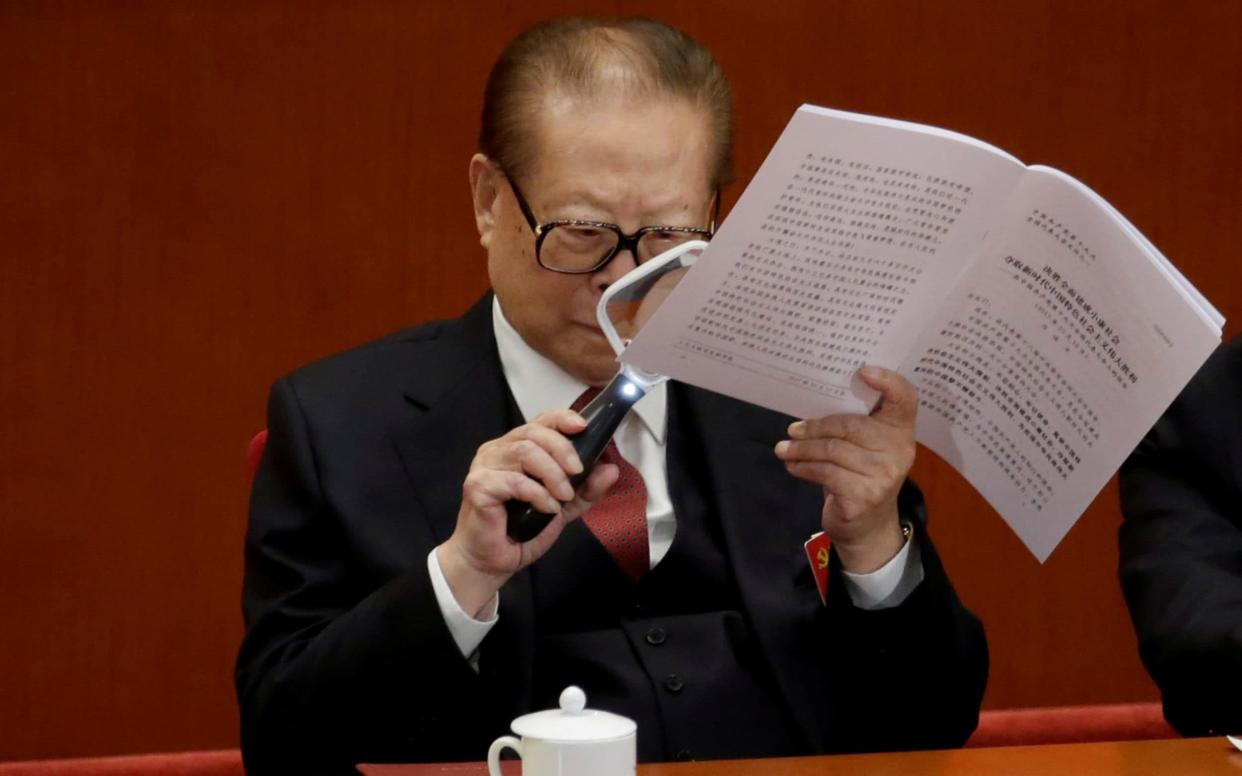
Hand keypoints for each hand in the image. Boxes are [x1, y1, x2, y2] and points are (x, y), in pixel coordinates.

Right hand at [437, 410, 618, 615]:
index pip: (540, 420)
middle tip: (578, 472)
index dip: (562, 418)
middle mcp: (498, 450)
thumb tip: (612, 469)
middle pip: (533, 432)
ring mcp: (484, 466)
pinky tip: (548, 509)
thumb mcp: (564, 507)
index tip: (582, 427)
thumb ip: (586, 489)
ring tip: (564, 495)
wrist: (491, 562)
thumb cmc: (521, 531)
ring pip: (524, 451)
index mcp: (516, 448)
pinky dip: (538, 494)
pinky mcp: (477, 485)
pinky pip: (514, 480)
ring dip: (552, 473)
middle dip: (562, 449)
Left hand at [774, 366, 917, 572]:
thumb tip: (810, 401)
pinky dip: (804, 468)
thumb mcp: (864, 448)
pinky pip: (826, 473)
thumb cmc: (861, 476)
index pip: (905, 399)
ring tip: (784, 450)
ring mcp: (885, 475)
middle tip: (793, 431)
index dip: (889, 382)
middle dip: (815, 428)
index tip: (864, 370)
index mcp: (901, 431)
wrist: (868, 527)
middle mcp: (899, 451)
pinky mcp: (865, 496)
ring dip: (802, 450)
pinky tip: (793, 466)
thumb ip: (853, 425)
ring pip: (833, 450)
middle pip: (851, 426)